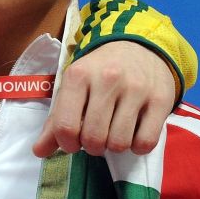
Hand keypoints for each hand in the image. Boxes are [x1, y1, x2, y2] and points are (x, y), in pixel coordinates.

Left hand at [33, 41, 175, 156]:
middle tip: (95, 138)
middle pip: (93, 138)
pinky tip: (133, 135)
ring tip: (113, 133)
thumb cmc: (98, 72)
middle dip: (91, 147)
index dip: (67, 144)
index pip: (65, 126)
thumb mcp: (73, 88)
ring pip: (119, 142)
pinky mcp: (161, 99)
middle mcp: (107, 79)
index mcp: (78, 76)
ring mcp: (137, 89)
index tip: (73, 142)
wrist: (139, 46)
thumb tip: (39, 152)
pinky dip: (137, 147)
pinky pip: (146, 141)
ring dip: (114, 146)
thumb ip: (55, 121)